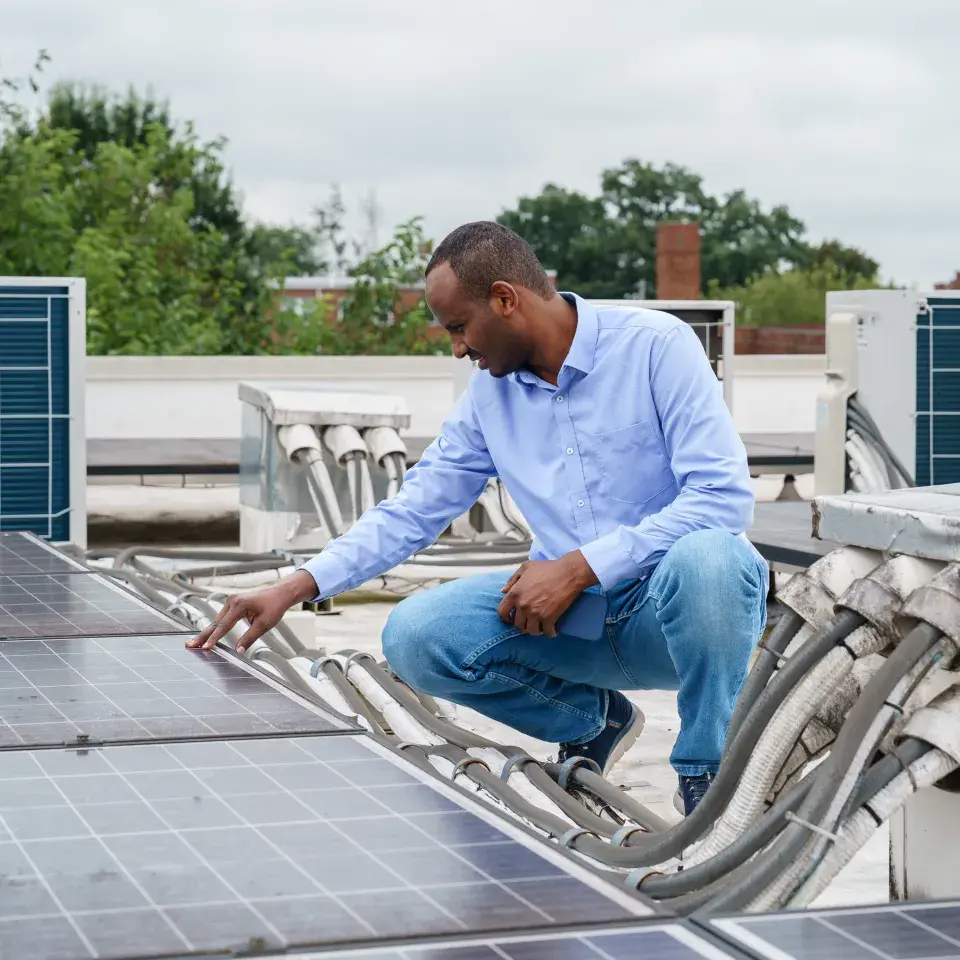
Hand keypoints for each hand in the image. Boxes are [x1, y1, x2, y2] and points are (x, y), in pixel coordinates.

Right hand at [186, 570, 318, 653]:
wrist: (280, 593)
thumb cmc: (274, 607)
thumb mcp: (264, 624)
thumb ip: (250, 638)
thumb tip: (238, 652)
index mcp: (239, 605)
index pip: (224, 625)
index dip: (214, 638)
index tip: (206, 648)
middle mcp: (232, 601)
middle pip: (215, 622)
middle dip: (203, 635)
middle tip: (189, 645)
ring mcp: (231, 601)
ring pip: (217, 621)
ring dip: (207, 632)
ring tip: (194, 644)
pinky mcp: (232, 604)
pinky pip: (221, 618)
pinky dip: (215, 628)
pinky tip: (206, 636)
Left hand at [497, 551, 597, 636]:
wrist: (567, 573)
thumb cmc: (547, 568)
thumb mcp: (525, 568)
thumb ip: (512, 580)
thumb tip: (503, 591)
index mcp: (515, 594)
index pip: (502, 612)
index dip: (506, 617)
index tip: (511, 618)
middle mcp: (523, 606)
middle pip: (517, 624)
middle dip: (523, 623)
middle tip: (530, 621)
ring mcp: (535, 614)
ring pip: (531, 631)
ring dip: (535, 629)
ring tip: (540, 625)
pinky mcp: (549, 618)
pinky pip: (547, 632)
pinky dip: (550, 632)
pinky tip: (552, 629)